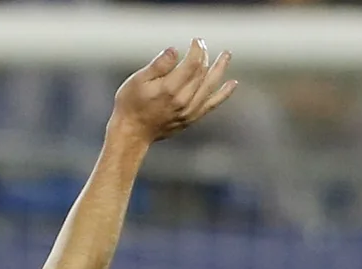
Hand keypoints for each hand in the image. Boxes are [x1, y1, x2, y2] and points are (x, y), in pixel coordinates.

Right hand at [110, 39, 236, 145]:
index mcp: (169, 88)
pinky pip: (212, 104)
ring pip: (211, 85)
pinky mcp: (191, 118)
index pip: (192, 63)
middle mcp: (183, 100)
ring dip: (220, 68)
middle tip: (202, 45)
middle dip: (204, 56)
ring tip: (226, 55)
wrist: (131, 133)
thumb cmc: (130, 106)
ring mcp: (189, 110)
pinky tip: (231, 84)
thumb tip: (174, 51)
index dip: (197, 50)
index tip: (196, 41)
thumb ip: (158, 65)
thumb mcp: (137, 81)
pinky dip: (224, 93)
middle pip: (202, 72)